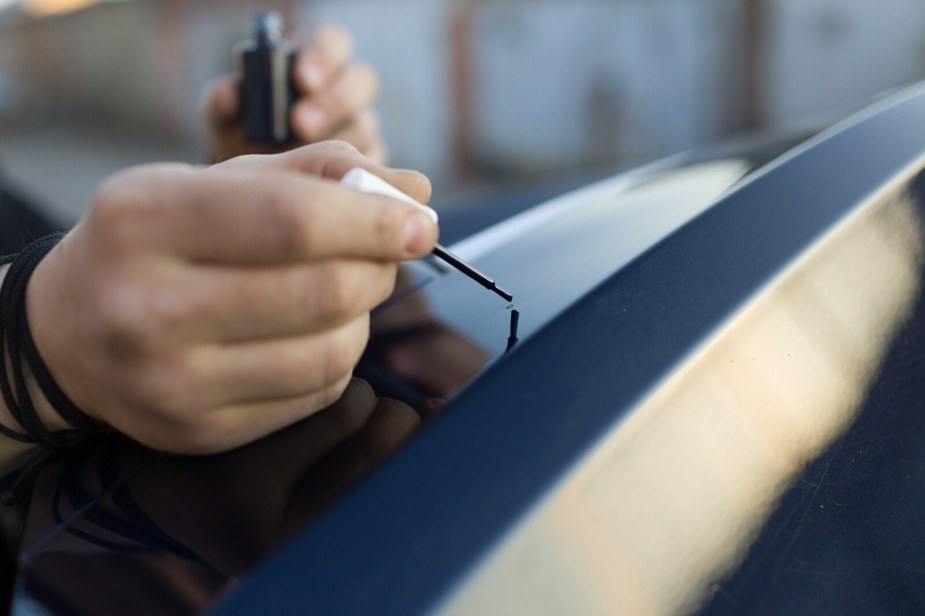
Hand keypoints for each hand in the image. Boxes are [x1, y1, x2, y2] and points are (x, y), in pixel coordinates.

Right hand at [22, 142, 435, 454]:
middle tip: (382, 255)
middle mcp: (148, 306)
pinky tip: (313, 335)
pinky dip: (336, 359)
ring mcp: (171, 381)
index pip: (292, 220)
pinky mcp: (197, 431)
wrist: (70, 332)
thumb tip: (415, 190)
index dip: (376, 221)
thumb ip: (316, 174)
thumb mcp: (213, 183)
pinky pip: (314, 395)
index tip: (422, 222)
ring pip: (331, 352)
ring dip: (362, 317)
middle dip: (378, 268)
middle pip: (324, 291)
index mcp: (146, 219)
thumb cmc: (155, 241)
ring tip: (343, 293)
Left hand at [204, 25, 385, 163]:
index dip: (322, 56)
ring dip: (334, 142)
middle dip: (334, 101)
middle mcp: (345, 88)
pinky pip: (370, 164)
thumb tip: (228, 92)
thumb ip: (223, 102)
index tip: (300, 79)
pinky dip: (345, 173)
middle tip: (300, 124)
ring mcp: (362, 125)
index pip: (333, 42)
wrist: (254, 185)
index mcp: (314, 60)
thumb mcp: (224, 118)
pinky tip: (319, 181)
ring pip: (365, 126)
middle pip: (363, 80)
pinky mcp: (370, 161)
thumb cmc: (242, 135)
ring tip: (297, 160)